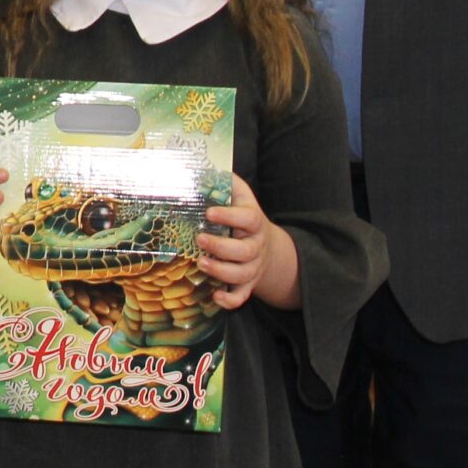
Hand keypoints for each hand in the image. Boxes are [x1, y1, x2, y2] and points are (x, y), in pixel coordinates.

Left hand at [202, 174, 299, 308]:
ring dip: (221, 272)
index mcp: (254, 223)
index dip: (230, 217)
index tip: (209, 213)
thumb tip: (202, 166)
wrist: (268, 246)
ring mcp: (253, 267)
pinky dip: (230, 300)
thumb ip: (226, 182)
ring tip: (201, 264)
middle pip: (244, 252)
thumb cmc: (244, 217)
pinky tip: (215, 297)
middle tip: (199, 240)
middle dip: (221, 247)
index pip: (248, 219)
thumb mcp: (240, 197)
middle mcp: (256, 247)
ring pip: (241, 275)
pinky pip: (242, 297)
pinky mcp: (248, 284)